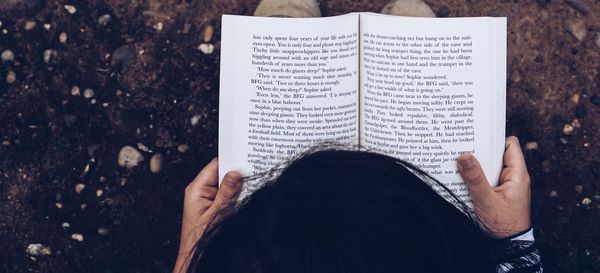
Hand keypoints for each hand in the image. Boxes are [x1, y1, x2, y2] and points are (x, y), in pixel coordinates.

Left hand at [173, 158, 242, 272]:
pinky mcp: (215, 208)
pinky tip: (246, 199)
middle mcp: (201, 192)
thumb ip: (226, 193)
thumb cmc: (201, 242)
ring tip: (251, 188)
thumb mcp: (216, 215)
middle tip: (253, 173)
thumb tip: (235, 173)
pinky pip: (229, 197)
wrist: (196, 261)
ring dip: (239, 188)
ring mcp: (208, 200)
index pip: (215, 165)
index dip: (230, 160)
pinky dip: (238, 197)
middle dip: (237, 175)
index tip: (246, 158)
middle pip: (222, 174)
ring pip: (228, 186)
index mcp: (196, 189)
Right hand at [457, 136, 530, 237]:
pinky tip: (461, 178)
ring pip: (489, 167)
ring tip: (457, 162)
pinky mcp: (497, 194)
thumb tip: (464, 156)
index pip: (510, 145)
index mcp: (517, 175)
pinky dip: (475, 177)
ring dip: (475, 166)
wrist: (507, 247)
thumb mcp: (486, 201)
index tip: (476, 136)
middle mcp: (513, 178)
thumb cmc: (502, 226)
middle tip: (461, 148)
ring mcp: (505, 186)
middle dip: (480, 152)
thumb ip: (475, 178)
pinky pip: (486, 179)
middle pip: (496, 155)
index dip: (495, 139)